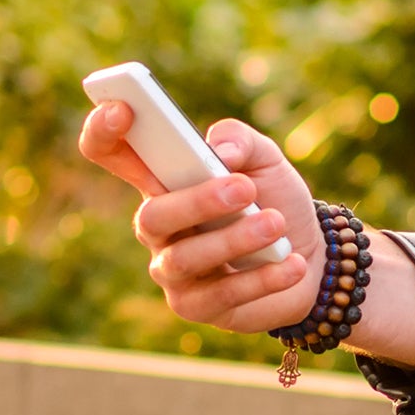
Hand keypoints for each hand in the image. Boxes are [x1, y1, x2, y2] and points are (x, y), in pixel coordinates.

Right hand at [78, 103, 321, 336]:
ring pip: (185, 258)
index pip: (109, 152)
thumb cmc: (275, 201)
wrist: (312, 256)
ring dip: (233, 240)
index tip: (123, 109)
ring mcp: (171, 269)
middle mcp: (156, 226)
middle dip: (197, 202)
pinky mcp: (195, 306)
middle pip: (151, 215)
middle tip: (244, 189)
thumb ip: (241, 140)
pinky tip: (291, 263)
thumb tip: (220, 153)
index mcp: (161, 180)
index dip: (102, 132)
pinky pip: (218, 295)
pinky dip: (259, 278)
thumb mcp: (266, 159)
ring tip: (275, 225)